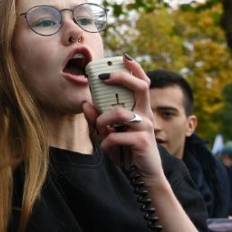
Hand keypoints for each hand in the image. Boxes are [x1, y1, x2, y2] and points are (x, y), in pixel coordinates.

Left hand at [82, 55, 164, 182]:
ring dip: (103, 120)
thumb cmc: (127, 149)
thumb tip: (85, 103)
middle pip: (140, 87)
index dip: (135, 68)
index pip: (142, 82)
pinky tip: (108, 148)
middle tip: (104, 77)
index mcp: (140, 108)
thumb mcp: (110, 132)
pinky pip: (116, 136)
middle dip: (121, 77)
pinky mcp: (142, 141)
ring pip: (119, 113)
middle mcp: (145, 114)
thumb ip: (97, 118)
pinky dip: (106, 142)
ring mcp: (145, 127)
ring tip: (100, 129)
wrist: (143, 175)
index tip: (123, 56)